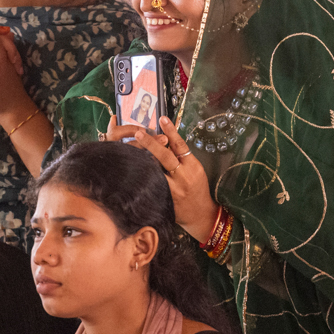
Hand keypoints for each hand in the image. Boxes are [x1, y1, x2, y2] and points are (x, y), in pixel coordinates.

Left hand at [122, 115, 219, 241]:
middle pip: (166, 156)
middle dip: (152, 143)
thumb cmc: (198, 188)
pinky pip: (153, 184)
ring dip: (144, 159)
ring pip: (156, 171)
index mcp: (193, 167)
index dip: (171, 131)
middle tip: (139, 132)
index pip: (181, 145)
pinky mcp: (165, 199)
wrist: (201, 214)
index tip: (162, 119)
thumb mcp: (195, 170)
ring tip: (132, 148)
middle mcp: (184, 177)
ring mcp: (173, 189)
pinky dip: (145, 175)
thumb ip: (182, 157)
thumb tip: (167, 140)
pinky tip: (135, 168)